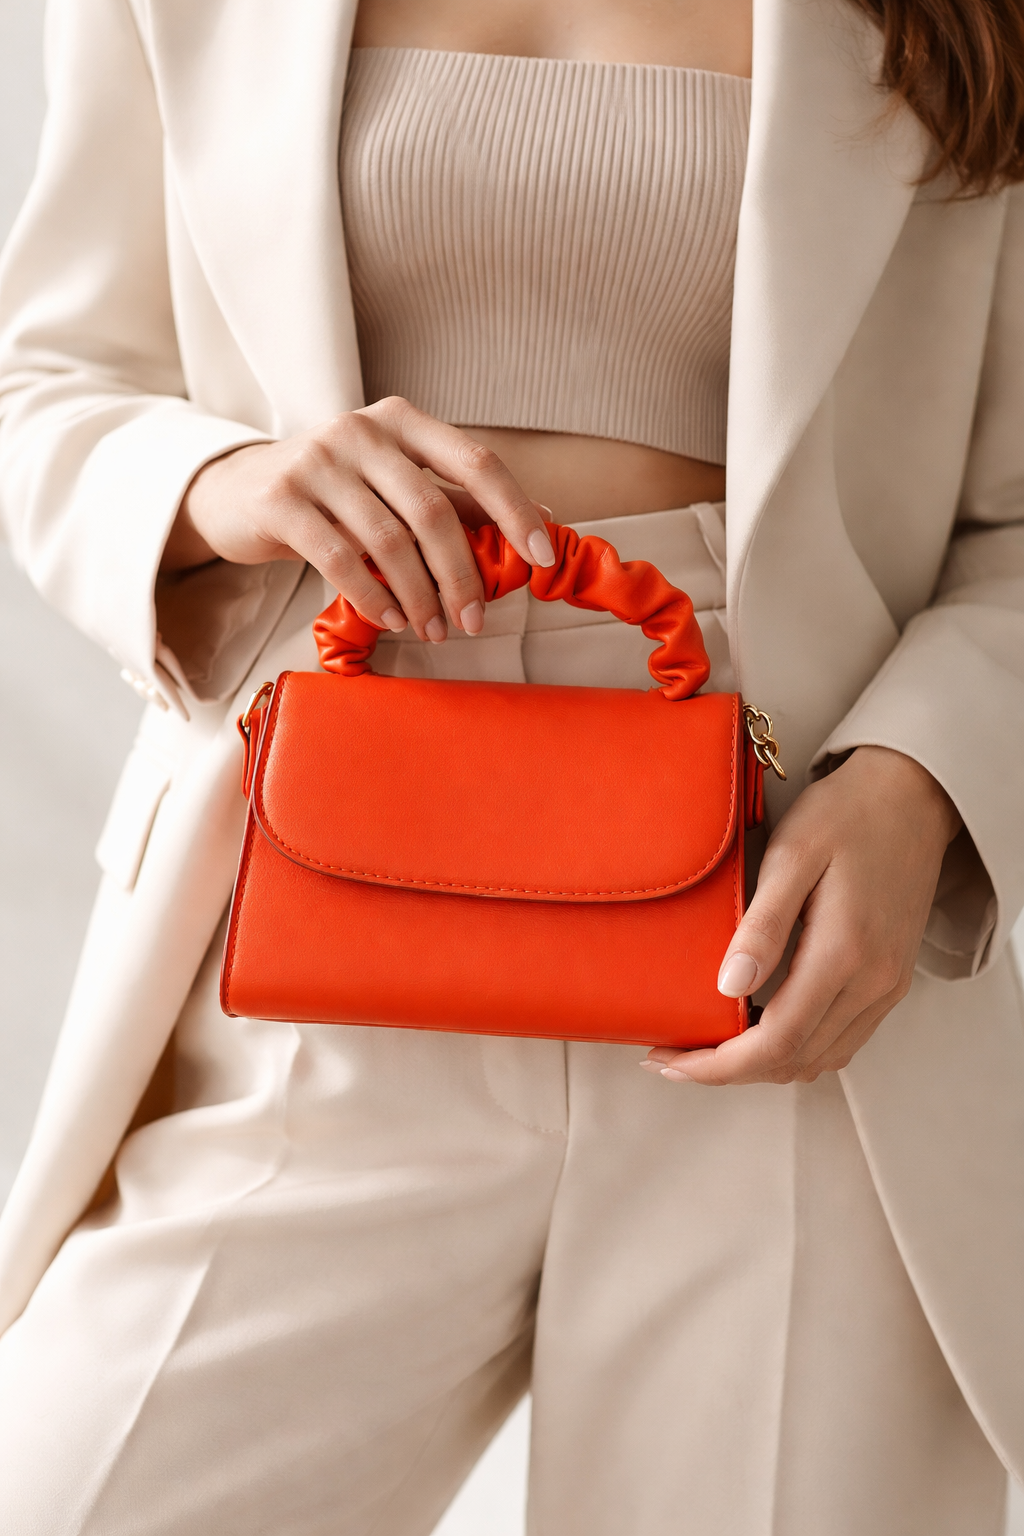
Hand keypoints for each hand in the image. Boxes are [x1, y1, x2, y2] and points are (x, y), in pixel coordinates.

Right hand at [162, 396, 554, 641]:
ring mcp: (317, 460)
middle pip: (433, 510)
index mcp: (402, 420)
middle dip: (460, 576)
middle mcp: (361, 429)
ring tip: (432, 630)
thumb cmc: (332, 493)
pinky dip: (372, 597)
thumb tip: (540, 519)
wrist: (235, 492)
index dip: (514, 510)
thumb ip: (456, 500)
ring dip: (418, 597)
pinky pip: (339, 557)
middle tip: (472, 622)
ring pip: (388, 540)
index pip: (476, 461)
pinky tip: (390, 620)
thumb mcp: (394, 487)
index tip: (543, 557)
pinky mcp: (280, 498)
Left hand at [643, 746, 962, 1085]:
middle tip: (673, 1055)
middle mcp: (872, 983)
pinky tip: (759, 1029)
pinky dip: (795, 1050)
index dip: (718, 1065)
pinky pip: (841, 1041)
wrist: (912, 796)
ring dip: (761, 1066)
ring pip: (818, 1060)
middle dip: (728, 1071)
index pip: (776, 1042)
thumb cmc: (846, 814)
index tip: (668, 1061)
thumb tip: (729, 988)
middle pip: (794, 1062)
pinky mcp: (890, 982)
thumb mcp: (793, 854)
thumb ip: (763, 924)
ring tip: (708, 1045)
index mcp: (844, 952)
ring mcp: (886, 987)